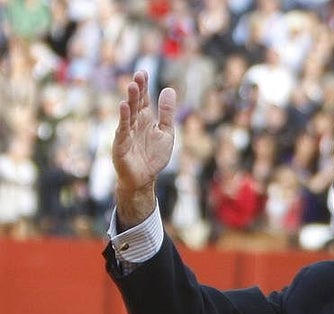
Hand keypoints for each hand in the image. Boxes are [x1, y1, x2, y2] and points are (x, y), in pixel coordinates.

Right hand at [112, 71, 177, 226]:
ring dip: (129, 100)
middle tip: (138, 75)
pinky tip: (124, 106)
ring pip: (128, 113)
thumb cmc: (154, 156)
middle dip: (137, 89)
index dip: (144, 87)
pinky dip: (123, 118)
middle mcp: (135, 123)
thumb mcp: (166, 132)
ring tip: (131, 85)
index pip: (144, 99)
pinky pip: (122, 129)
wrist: (144, 178)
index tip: (143, 72)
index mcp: (145, 119)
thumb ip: (167, 113)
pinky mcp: (121, 144)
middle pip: (135, 103)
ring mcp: (127, 132)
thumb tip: (169, 89)